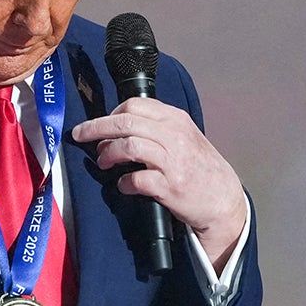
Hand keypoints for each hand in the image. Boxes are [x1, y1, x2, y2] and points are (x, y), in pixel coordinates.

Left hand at [71, 98, 245, 267]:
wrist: (224, 200)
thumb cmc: (202, 169)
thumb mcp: (186, 137)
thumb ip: (159, 127)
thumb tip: (121, 124)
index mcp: (176, 120)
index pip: (134, 105)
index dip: (109, 114)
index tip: (99, 125)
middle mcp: (175, 136)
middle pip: (126, 121)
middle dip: (96, 128)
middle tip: (80, 136)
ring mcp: (173, 162)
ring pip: (129, 146)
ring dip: (108, 154)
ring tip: (104, 162)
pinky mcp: (170, 187)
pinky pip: (136, 179)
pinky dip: (124, 182)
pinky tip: (124, 185)